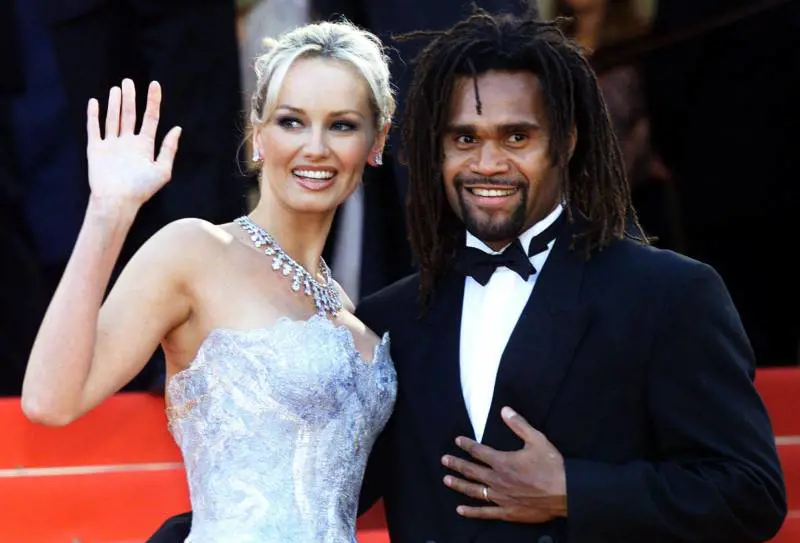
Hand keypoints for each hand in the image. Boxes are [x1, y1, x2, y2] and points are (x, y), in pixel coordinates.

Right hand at [87, 78, 181, 210]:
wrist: (117, 201)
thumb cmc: (141, 189)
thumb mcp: (162, 170)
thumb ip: (169, 149)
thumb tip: (177, 129)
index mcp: (145, 147)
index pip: (151, 119)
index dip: (153, 102)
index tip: (155, 85)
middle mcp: (128, 143)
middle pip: (130, 115)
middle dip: (130, 98)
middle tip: (128, 82)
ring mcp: (112, 145)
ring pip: (113, 119)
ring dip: (114, 104)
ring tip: (117, 88)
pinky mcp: (96, 149)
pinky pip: (95, 129)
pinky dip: (94, 115)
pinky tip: (95, 102)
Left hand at [441, 406, 567, 522]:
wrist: (566, 493)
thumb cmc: (552, 466)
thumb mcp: (537, 439)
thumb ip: (519, 424)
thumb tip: (505, 410)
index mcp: (503, 461)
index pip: (479, 451)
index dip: (467, 445)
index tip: (457, 441)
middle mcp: (497, 479)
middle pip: (471, 471)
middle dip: (456, 464)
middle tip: (444, 460)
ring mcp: (501, 497)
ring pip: (474, 490)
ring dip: (459, 485)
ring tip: (446, 480)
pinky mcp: (507, 511)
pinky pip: (485, 512)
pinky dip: (471, 511)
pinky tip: (460, 510)